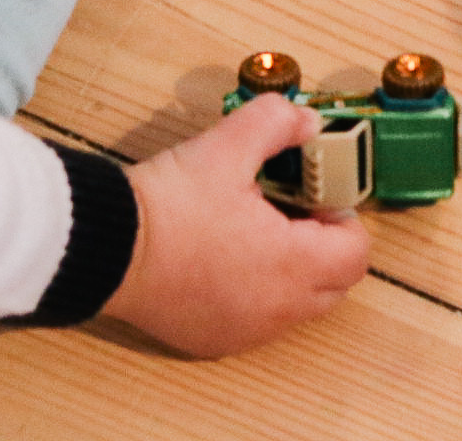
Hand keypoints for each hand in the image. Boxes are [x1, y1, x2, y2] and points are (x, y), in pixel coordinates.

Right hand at [103, 93, 369, 355]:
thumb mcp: (227, 146)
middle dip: (323, 246)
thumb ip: (276, 123)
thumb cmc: (168, 205)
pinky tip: (224, 259)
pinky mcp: (211, 340)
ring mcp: (244, 331)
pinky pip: (257, 322)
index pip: (356, 253)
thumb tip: (305, 121)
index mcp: (292, 265)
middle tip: (290, 210)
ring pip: (296, 306)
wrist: (105, 245)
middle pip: (334, 285)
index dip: (343, 217)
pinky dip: (256, 294)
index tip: (315, 195)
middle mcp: (276, 310)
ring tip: (253, 231)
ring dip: (291, 271)